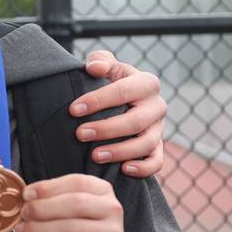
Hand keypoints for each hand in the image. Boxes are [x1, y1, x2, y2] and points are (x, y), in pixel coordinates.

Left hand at [16, 174, 132, 231]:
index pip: (77, 182)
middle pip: (74, 203)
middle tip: (23, 213)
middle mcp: (110, 209)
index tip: (27, 194)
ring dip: (37, 229)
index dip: (48, 187)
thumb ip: (58, 198)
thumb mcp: (81, 210)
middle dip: (42, 208)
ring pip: (68, 227)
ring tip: (20, 230)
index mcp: (103, 191)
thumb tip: (27, 197)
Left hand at [74, 50, 165, 177]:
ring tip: (95, 156)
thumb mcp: (104, 65)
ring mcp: (159, 129)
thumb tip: (94, 68)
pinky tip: (123, 169)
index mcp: (146, 83)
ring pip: (147, 144)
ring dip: (121, 152)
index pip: (123, 91)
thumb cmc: (109, 81)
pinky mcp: (157, 148)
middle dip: (107, 129)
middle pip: (136, 121)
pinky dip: (143, 168)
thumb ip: (100, 61)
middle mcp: (157, 106)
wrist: (122, 100)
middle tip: (80, 134)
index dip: (97, 100)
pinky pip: (157, 162)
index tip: (73, 110)